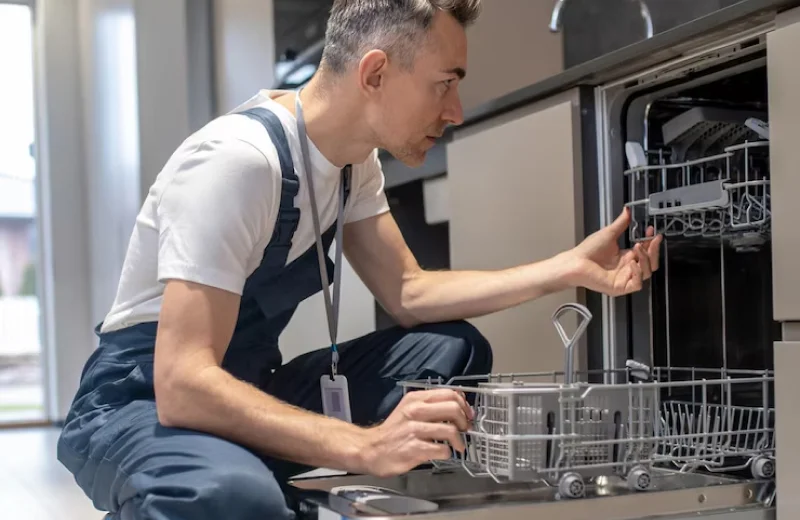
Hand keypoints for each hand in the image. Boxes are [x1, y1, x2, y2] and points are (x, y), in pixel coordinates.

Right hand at [356, 389, 473, 477]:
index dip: (464, 405)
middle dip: (465, 421)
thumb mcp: (409, 409)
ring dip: (460, 440)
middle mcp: (415, 411)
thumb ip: (431, 404)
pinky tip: (443, 453)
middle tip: (465, 430)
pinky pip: (442, 449)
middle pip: (453, 409)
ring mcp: (414, 430)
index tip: (467, 414)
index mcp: (415, 399)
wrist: (371, 449)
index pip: (449, 394)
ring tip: (458, 445)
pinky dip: (447, 453)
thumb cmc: (394, 430)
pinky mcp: (414, 448)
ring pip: (450, 430)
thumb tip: (459, 402)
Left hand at [565, 207, 662, 296]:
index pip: (646, 251)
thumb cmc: (588, 251)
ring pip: (646, 273)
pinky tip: (632, 263)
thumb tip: (628, 210)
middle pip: (650, 263)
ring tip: (638, 246)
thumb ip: (621, 223)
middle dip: (653, 250)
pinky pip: (637, 284)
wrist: (575, 262)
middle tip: (652, 239)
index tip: (653, 232)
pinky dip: (637, 273)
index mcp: (626, 257)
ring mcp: (624, 279)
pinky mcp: (620, 288)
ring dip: (646, 259)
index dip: (651, 242)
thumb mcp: (609, 234)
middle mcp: (627, 268)